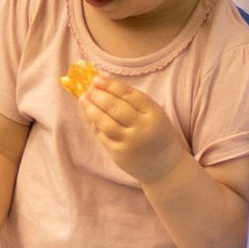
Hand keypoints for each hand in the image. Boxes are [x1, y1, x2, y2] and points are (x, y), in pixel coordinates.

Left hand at [68, 66, 187, 188]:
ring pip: (104, 122)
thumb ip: (135, 101)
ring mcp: (129, 143)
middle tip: (88, 88)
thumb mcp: (155, 114)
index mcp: (154, 114)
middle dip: (98, 95)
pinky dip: (93, 122)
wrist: (165, 168)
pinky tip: (88, 114)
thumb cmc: (158, 135)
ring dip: (91, 108)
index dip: (111, 85)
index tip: (97, 78)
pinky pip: (101, 135)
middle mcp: (141, 128)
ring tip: (83, 99)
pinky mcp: (118, 154)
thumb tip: (106, 84)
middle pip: (115, 107)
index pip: (129, 94)